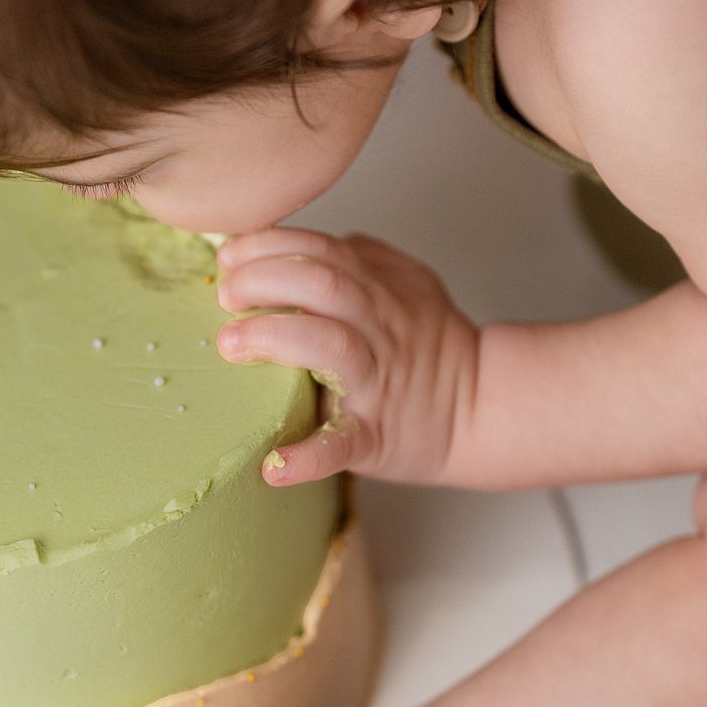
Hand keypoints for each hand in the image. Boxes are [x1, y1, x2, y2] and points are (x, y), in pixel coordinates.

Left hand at [214, 228, 478, 485]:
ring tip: (231, 344)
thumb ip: (361, 256)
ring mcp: (377, 383)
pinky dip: (307, 457)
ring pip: (330, 345)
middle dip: (264, 279)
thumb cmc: (433, 345)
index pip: (320, 249)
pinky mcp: (375, 436)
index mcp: (377, 291)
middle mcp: (377, 329)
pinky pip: (343, 444)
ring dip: (274, 338)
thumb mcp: (409, 283)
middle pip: (322, 285)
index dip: (270, 244)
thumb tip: (303, 241)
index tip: (230, 254)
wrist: (481, 407)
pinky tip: (273, 466)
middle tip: (225, 295)